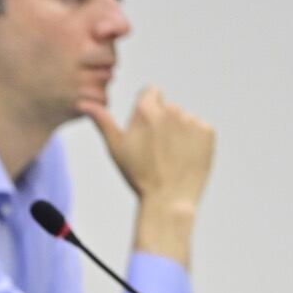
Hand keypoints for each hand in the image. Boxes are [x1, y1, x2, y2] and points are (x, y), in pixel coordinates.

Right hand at [82, 87, 214, 263]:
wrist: (168, 200)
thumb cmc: (138, 176)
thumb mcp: (116, 148)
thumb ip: (103, 121)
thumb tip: (85, 103)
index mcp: (146, 111)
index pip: (150, 92)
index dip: (147, 111)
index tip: (146, 131)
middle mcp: (170, 110)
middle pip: (167, 108)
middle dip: (163, 124)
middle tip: (157, 151)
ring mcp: (191, 120)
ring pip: (184, 120)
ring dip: (179, 133)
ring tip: (171, 158)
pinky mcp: (207, 132)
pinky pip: (200, 130)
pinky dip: (195, 142)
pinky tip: (185, 159)